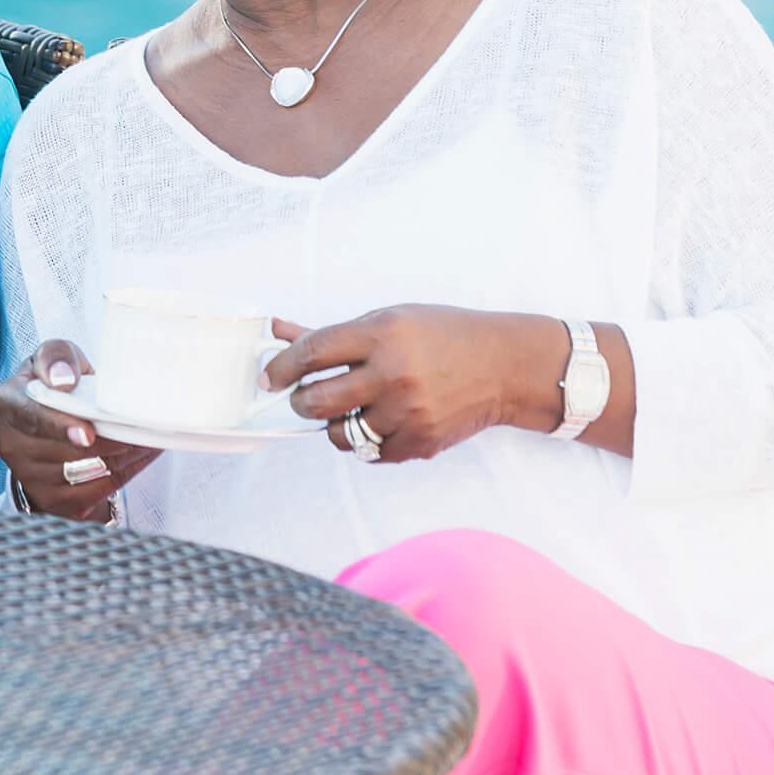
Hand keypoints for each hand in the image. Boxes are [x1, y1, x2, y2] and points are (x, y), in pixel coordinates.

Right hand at [0, 339, 160, 522]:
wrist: (53, 421)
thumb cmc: (55, 384)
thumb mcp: (55, 357)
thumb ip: (57, 357)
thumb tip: (63, 379)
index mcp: (9, 403)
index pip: (31, 417)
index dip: (60, 426)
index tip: (87, 434)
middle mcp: (12, 444)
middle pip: (66, 451)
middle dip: (108, 440)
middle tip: (137, 427)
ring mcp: (29, 477)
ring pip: (85, 472)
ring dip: (122, 455)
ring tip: (141, 437)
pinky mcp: (51, 501)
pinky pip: (97, 491)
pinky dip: (124, 471)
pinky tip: (136, 454)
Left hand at [262, 305, 564, 462]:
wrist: (504, 365)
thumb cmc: (443, 336)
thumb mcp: (388, 320)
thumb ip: (332, 334)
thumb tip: (279, 330)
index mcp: (382, 334)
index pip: (312, 353)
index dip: (281, 367)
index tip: (269, 377)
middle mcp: (393, 373)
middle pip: (317, 400)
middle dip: (301, 401)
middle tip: (305, 397)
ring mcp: (408, 411)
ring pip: (340, 434)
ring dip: (335, 425)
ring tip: (352, 408)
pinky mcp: (421, 442)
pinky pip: (371, 454)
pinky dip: (367, 442)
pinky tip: (380, 421)